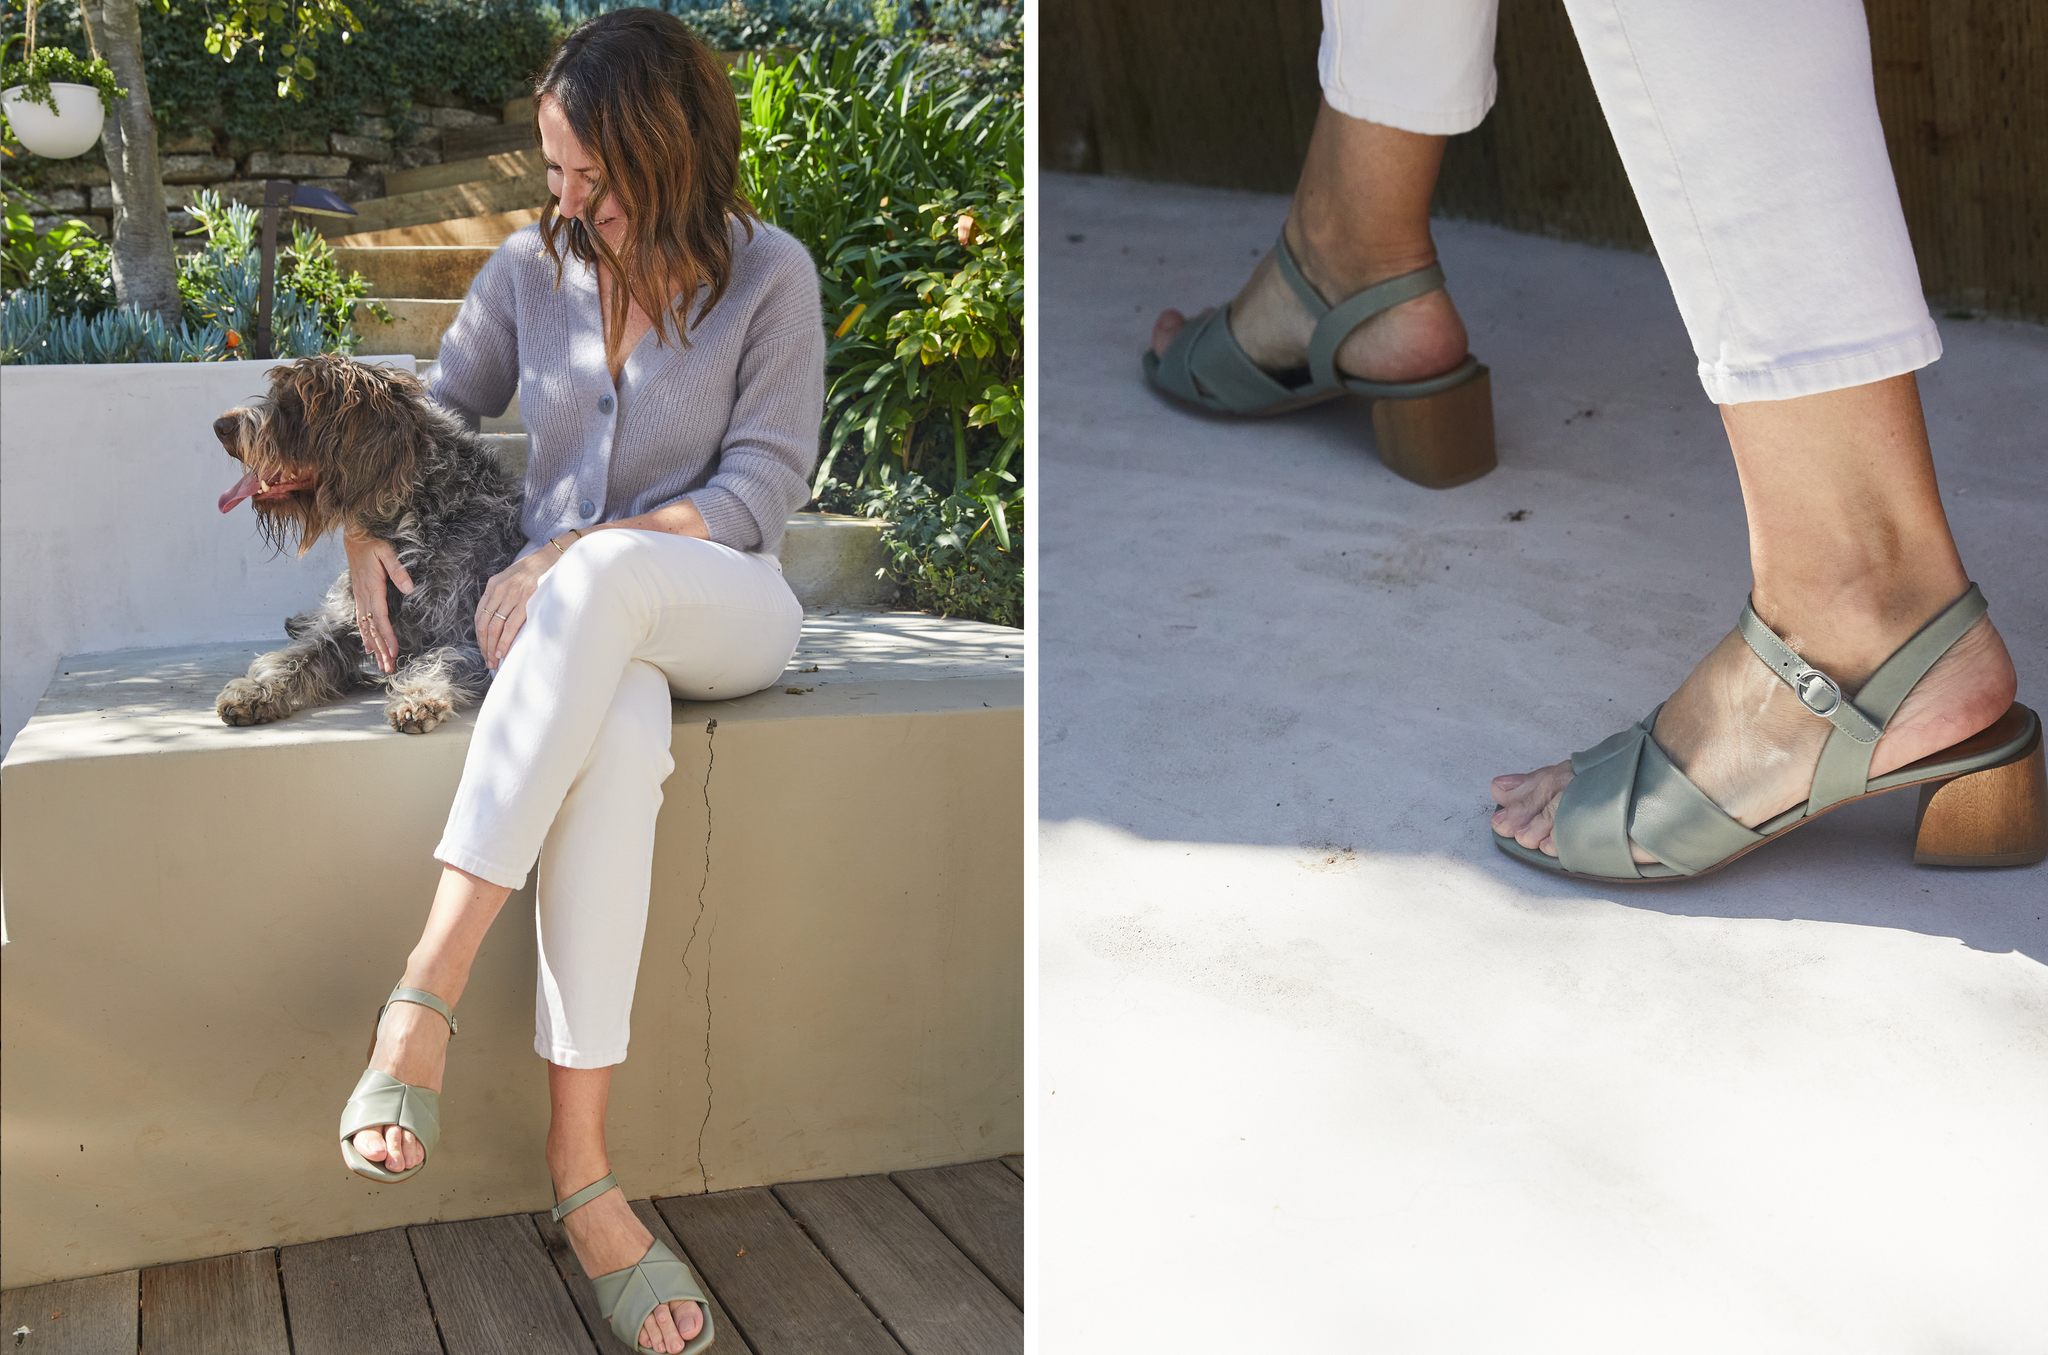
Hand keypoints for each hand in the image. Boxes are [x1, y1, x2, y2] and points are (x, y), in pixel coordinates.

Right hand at [344, 528, 414, 674]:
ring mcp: (360, 597)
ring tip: (381, 664)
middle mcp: (363, 597)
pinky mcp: (359, 596)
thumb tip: (409, 588)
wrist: (353, 536)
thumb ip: (398, 569)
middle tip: (388, 668)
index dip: (387, 637)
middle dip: (381, 650)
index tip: (393, 652)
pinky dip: (365, 636)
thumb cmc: (372, 542)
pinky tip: (368, 647)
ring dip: (374, 647)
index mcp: (372, 589)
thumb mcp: (386, 552)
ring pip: (366, 628)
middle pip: (372, 629)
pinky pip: (361, 620)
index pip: (380, 619)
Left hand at [476, 540, 568, 669]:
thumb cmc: (537, 570)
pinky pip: (511, 625)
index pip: (479, 616)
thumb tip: (501, 619)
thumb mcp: (514, 578)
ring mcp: (513, 594)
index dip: (480, 636)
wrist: (555, 554)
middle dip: (484, 646)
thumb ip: (504, 594)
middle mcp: (500, 589)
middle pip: (485, 624)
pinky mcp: (527, 599)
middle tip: (489, 662)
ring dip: (492, 647)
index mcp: (494, 585)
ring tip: (495, 662)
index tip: (484, 651)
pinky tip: (502, 652)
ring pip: (495, 627)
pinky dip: (504, 641)